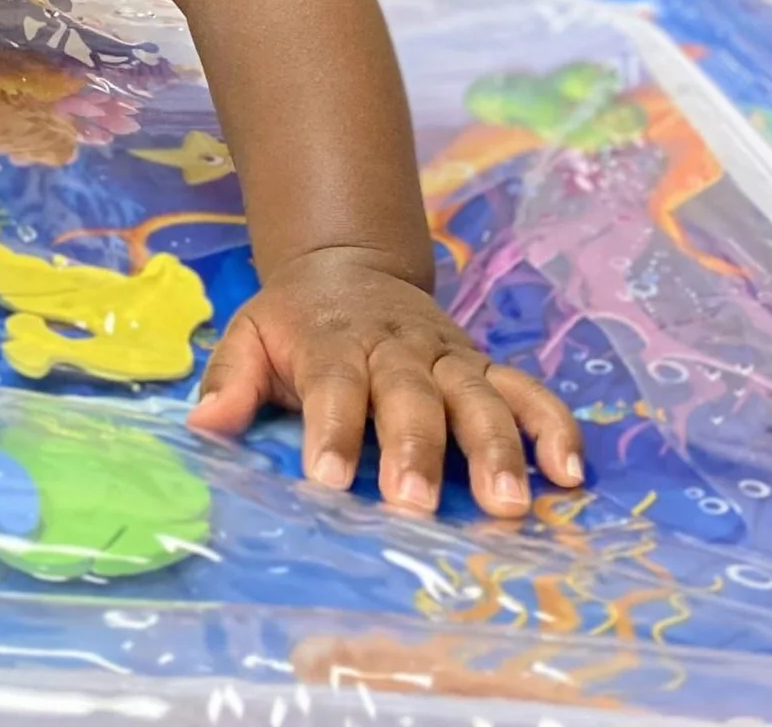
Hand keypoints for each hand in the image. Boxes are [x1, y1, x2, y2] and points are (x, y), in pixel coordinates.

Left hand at [186, 247, 583, 518]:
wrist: (349, 266)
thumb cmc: (296, 322)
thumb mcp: (249, 335)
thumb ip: (228, 381)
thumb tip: (202, 428)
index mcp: (333, 342)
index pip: (332, 385)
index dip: (330, 430)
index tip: (328, 479)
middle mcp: (396, 349)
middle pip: (411, 396)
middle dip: (415, 449)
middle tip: (416, 504)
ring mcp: (447, 357)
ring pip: (477, 398)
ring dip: (495, 449)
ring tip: (504, 504)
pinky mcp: (483, 367)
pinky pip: (527, 392)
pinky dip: (554, 427)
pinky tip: (569, 474)